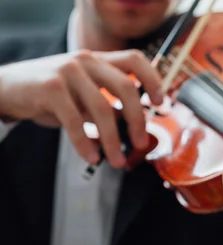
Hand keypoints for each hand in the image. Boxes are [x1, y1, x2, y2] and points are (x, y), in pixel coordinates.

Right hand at [0, 49, 163, 167]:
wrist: (6, 89)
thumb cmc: (50, 95)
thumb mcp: (82, 95)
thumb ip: (108, 106)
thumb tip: (134, 132)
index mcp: (98, 60)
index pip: (136, 60)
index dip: (153, 80)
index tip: (161, 103)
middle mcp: (86, 60)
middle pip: (126, 88)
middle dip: (138, 120)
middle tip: (139, 143)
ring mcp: (68, 71)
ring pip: (103, 109)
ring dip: (113, 141)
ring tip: (116, 160)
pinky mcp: (50, 88)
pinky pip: (76, 121)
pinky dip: (86, 143)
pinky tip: (91, 157)